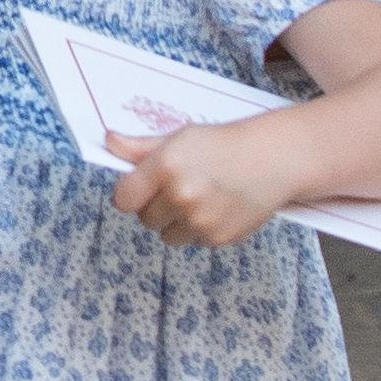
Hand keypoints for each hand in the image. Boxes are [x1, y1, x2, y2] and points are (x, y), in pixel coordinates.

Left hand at [105, 115, 301, 246]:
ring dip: (176, 222)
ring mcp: (199, 220)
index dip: (130, 194)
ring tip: (199, 199)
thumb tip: (108, 142)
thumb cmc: (223, 144)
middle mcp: (180, 195)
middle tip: (179, 188)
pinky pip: (193, 241)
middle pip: (144, 219)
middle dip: (156, 206)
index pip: (123, 199)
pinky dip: (200, 230)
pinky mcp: (217, 238)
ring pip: (167, 235)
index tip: (140, 189)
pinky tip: (217, 207)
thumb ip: (140, 148)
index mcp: (166, 166)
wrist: (273, 159)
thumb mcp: (181, 138)